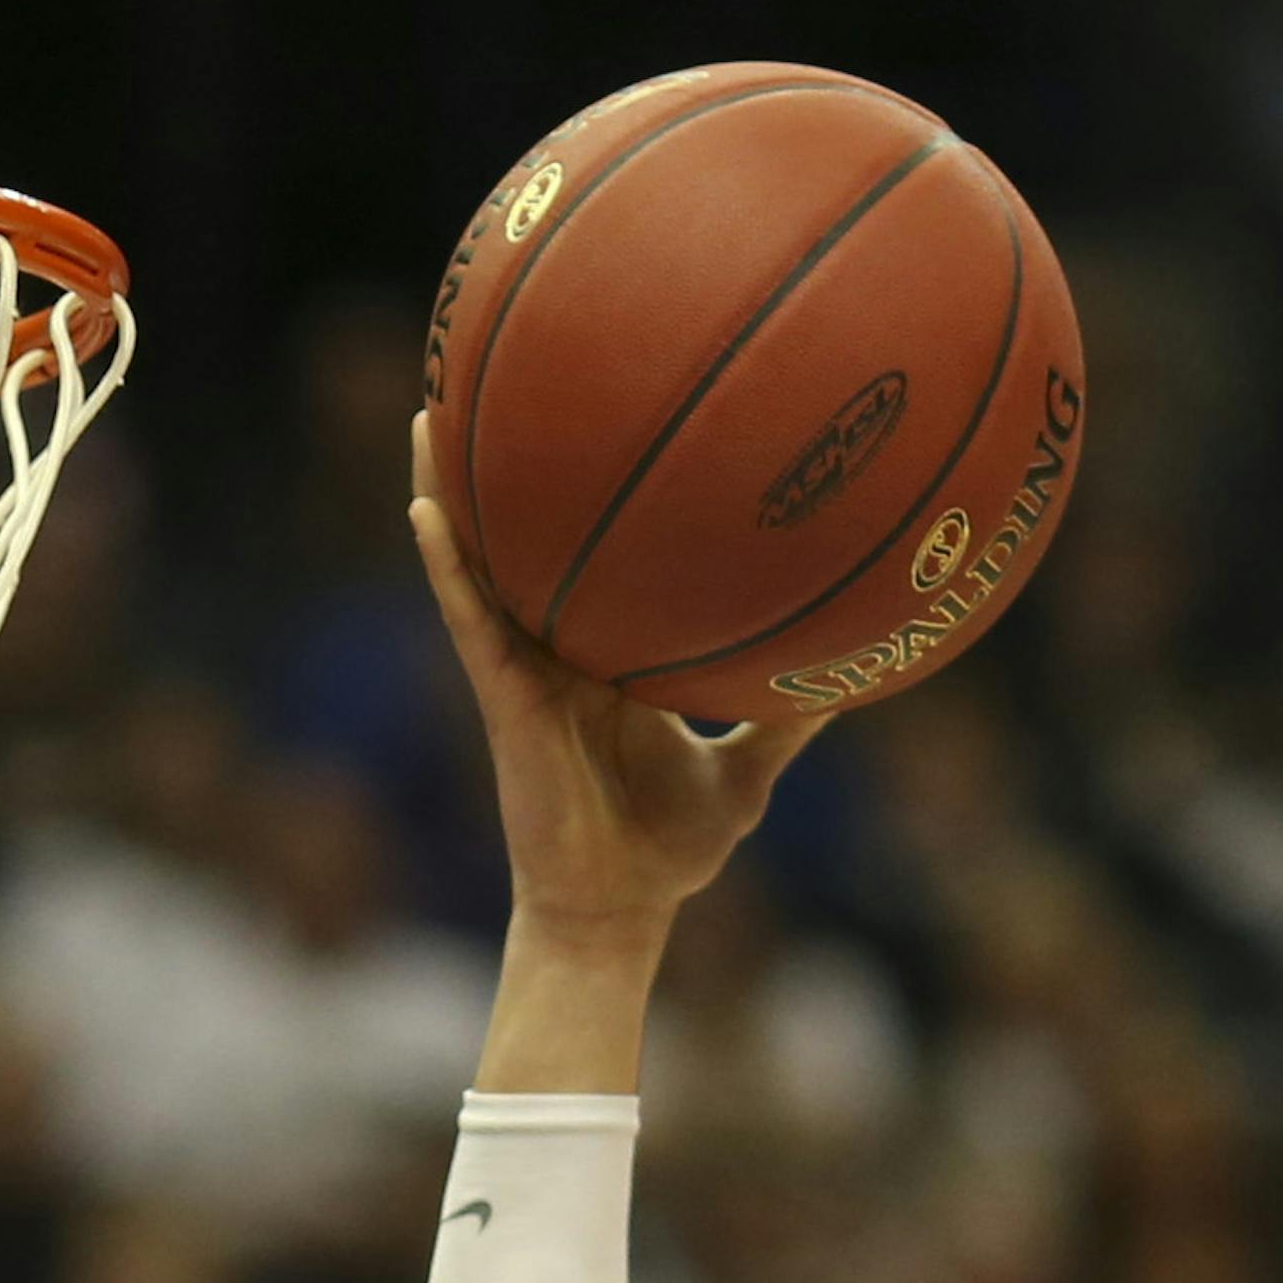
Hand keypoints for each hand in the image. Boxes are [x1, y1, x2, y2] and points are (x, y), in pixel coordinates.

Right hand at [411, 412, 826, 944]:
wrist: (618, 913)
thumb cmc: (671, 851)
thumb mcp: (748, 774)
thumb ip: (789, 720)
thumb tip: (855, 674)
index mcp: (607, 657)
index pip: (597, 561)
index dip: (591, 498)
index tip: (602, 417)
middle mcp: (558, 651)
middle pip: (527, 541)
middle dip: (508, 465)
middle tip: (501, 369)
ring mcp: (523, 673)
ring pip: (480, 566)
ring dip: (450, 489)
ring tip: (430, 408)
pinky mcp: (502, 701)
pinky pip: (469, 621)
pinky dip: (448, 567)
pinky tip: (427, 508)